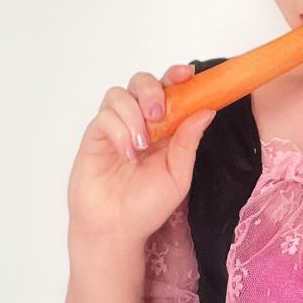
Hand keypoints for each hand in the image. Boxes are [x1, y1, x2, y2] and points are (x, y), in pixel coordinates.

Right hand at [66, 63, 215, 246]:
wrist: (115, 228)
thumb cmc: (147, 206)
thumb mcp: (178, 175)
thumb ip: (188, 142)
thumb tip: (206, 111)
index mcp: (165, 128)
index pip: (171, 91)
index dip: (177, 77)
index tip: (188, 74)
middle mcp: (140, 122)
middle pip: (141, 82)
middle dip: (151, 90)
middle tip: (158, 112)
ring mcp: (116, 127)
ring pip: (120, 95)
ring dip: (133, 113)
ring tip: (142, 144)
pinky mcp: (96, 135)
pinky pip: (105, 117)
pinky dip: (119, 130)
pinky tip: (128, 154)